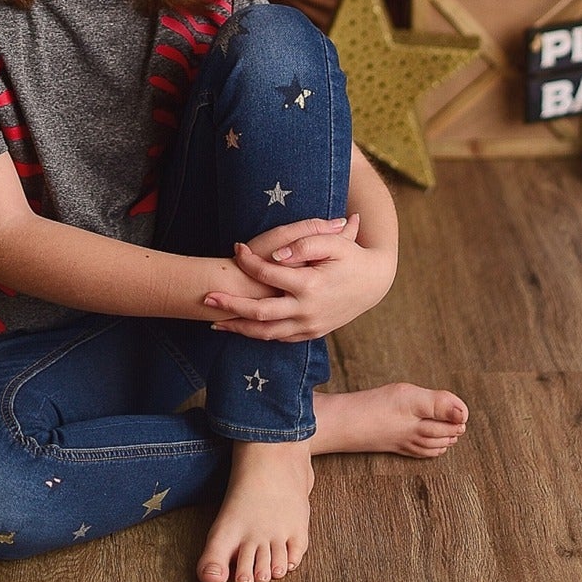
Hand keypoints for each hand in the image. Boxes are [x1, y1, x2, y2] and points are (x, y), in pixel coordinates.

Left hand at [201, 215, 393, 341]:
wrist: (374, 283)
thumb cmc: (352, 257)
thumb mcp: (334, 242)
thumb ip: (304, 243)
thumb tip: (276, 254)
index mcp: (310, 285)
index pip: (268, 274)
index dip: (249, 260)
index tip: (236, 248)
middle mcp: (307, 310)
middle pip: (259, 313)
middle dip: (230, 307)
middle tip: (206, 298)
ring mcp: (310, 326)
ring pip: (267, 333)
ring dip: (239, 329)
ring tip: (215, 322)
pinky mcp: (312, 333)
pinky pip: (280, 338)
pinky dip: (260, 335)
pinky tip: (244, 328)